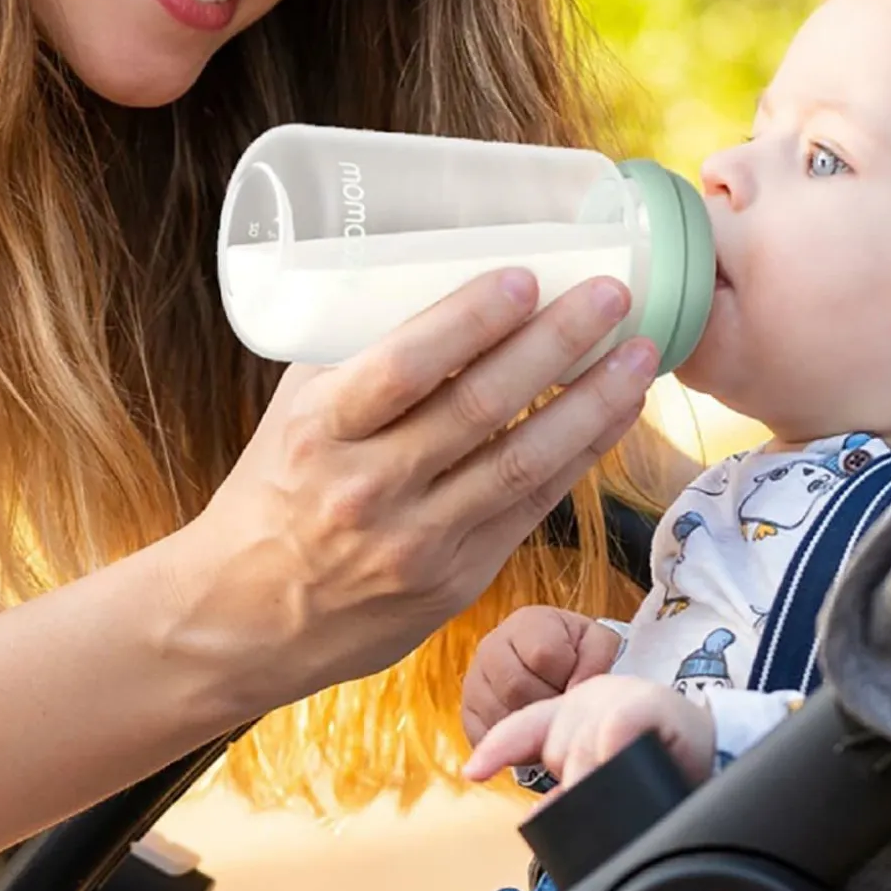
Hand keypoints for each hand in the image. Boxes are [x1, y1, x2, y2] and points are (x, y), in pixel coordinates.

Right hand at [183, 270, 658, 707]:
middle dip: (555, 344)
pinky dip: (581, 455)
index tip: (525, 276)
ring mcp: (419, 541)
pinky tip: (616, 414)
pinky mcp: (457, 580)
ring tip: (640, 353)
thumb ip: (362, 357)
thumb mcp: (295, 412)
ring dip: (592, 402)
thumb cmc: (276, 491)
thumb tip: (447, 281)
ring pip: (523, 461)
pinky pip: (533, 507)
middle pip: (480, 406)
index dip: (471, 319)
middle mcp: (369, 487)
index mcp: (321, 431)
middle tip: (610, 294)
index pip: (405, 367)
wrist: (250, 615)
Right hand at [460, 606, 624, 747]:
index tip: (575, 680)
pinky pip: (485, 735)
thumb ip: (597, 659)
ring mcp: (474, 680)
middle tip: (560, 702)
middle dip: (547, 703)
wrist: (550, 663)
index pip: (543, 654)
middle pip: (517, 688)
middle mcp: (492, 647)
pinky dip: (511, 740)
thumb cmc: (575, 654)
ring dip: (529, 724)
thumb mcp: (597, 643)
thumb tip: (576, 688)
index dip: (566, 676)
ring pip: (499, 714)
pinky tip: (528, 727)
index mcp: (527, 624)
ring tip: (545, 713)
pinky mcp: (467, 713)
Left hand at [463, 673, 717, 791]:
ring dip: (596, 774)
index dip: (496, 748)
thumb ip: (572, 788)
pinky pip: (617, 725)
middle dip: (574, 780)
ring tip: (626, 781)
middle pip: (556, 747)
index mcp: (574, 712)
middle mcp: (591, 696)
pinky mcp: (654, 703)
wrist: (719, 749)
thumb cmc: (660, 762)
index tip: (473, 772)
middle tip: (609, 788)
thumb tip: (538, 818)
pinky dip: (612, 745)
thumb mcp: (608, 770)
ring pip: (583, 744)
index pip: (524, 727)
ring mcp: (622, 696)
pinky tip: (616, 755)